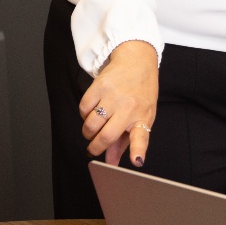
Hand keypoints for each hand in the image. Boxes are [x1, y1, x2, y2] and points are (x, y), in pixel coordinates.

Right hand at [78, 40, 158, 166]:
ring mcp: (113, 96)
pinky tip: (93, 111)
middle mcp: (129, 107)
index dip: (138, 151)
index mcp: (142, 117)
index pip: (141, 137)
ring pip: (90, 125)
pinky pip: (83, 109)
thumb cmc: (141, 93)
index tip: (136, 161)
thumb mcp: (141, 116)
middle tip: (93, 148)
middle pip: (106, 136)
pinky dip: (84, 115)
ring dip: (88, 132)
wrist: (137, 61)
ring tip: (94, 128)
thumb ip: (127, 141)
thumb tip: (111, 163)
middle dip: (95, 148)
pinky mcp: (99, 86)